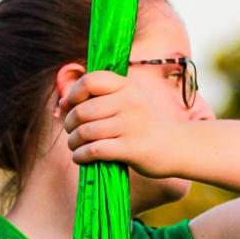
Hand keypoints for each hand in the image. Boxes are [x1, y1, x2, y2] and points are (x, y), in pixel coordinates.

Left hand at [62, 70, 188, 177]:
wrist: (176, 146)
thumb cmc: (145, 124)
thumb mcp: (129, 101)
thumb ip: (101, 97)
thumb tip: (62, 103)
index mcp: (127, 86)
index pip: (90, 81)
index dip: (72, 94)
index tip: (68, 106)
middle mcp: (130, 102)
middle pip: (82, 110)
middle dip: (69, 124)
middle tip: (72, 132)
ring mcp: (131, 125)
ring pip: (86, 131)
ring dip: (73, 142)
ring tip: (75, 146)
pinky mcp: (132, 148)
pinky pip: (94, 150)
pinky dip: (81, 155)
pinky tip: (81, 158)